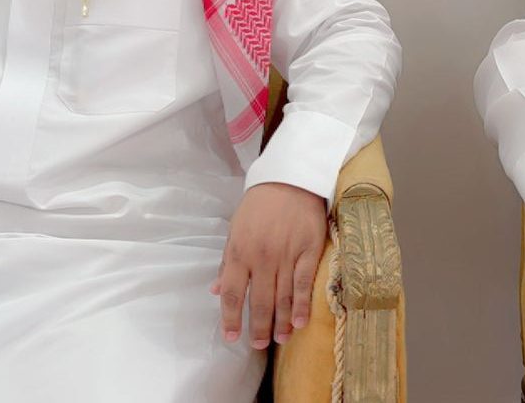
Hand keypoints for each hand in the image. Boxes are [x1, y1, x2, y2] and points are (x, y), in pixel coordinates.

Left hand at [212, 182, 326, 348]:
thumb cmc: (259, 206)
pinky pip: (303, 284)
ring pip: (282, 297)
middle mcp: (261, 257)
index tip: (231, 336)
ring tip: (279, 339)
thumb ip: (227, 263)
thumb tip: (215, 291)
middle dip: (258, 327)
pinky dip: (301, 305)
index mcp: (240, 252)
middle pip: (259, 301)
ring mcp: (286, 255)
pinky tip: (300, 322)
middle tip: (258, 344)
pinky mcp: (308, 251)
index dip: (231, 318)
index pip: (232, 293)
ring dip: (280, 322)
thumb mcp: (235, 230)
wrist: (290, 180)